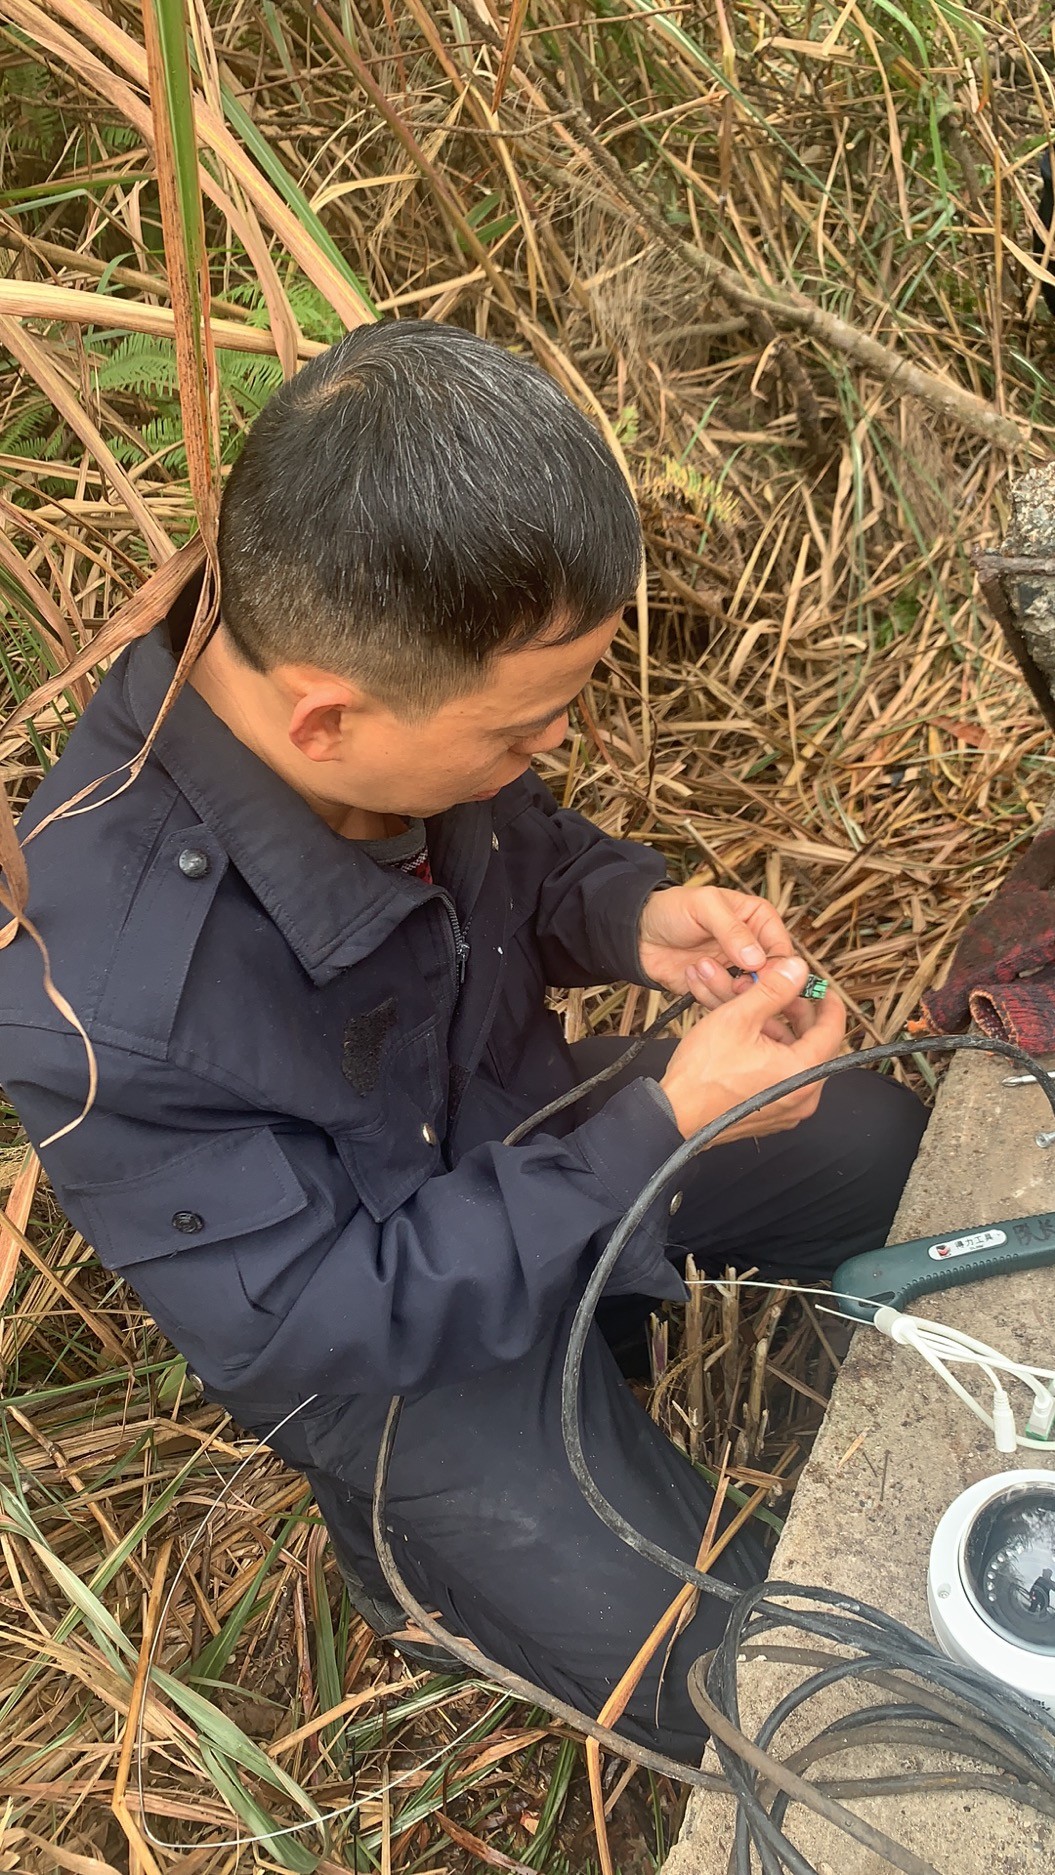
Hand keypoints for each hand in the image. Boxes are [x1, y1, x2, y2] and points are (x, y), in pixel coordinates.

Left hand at [639, 883, 794, 1006]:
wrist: (639, 934)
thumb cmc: (671, 909)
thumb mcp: (704, 907)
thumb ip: (732, 930)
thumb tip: (757, 959)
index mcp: (759, 920)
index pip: (782, 948)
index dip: (774, 965)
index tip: (758, 973)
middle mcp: (753, 948)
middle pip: (770, 978)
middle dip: (752, 984)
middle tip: (735, 984)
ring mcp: (736, 972)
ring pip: (749, 995)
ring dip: (725, 989)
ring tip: (700, 968)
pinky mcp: (718, 989)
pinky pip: (725, 1004)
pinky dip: (710, 996)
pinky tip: (692, 975)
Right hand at [659, 955, 846, 1142]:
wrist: (673, 1115)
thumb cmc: (702, 1072)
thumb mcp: (738, 1017)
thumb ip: (774, 990)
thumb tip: (798, 969)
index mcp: (802, 1072)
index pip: (832, 1030)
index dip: (827, 1002)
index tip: (822, 988)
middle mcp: (802, 1096)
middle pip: (811, 1044)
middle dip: (793, 1013)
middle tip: (781, 993)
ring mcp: (786, 1108)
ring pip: (791, 1059)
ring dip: (774, 1031)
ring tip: (751, 1011)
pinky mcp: (769, 1114)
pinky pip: (778, 1076)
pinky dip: (766, 1054)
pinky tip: (745, 1036)